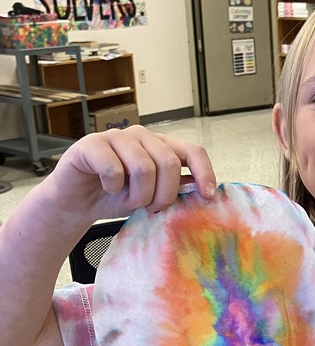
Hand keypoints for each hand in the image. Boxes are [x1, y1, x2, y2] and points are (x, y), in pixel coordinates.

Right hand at [45, 127, 216, 221]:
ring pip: (144, 167)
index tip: (208, 197)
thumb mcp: (151, 197)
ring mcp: (117, 137)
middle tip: (151, 209)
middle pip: (170, 163)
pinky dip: (113, 187)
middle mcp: (141, 136)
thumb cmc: (114, 197)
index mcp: (160, 146)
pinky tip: (106, 188)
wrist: (75, 203)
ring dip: (137, 195)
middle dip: (164, 194)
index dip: (204, 173)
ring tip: (127, 201)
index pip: (193, 151)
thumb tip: (202, 191)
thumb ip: (174, 189)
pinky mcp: (92, 144)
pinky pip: (114, 168)